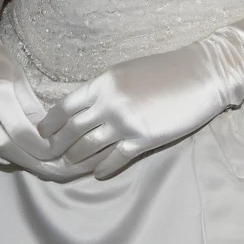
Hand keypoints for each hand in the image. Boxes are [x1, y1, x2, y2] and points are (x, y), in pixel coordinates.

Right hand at [0, 27, 110, 179]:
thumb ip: (33, 110)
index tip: (64, 153)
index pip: (23, 134)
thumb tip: (51, 138)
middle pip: (11, 150)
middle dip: (37, 162)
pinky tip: (25, 157)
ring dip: (24, 162)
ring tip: (47, 167)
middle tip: (60, 169)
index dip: (44, 148)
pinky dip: (7, 156)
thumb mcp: (19, 78)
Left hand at [38, 42, 226, 179]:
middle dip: (58, 146)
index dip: (50, 123)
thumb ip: (105, 89)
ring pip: (89, 148)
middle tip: (50, 156)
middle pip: (72, 131)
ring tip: (71, 165)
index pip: (65, 106)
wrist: (201, 75)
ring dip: (77, 159)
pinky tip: (98, 173)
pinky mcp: (143, 140)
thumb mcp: (128, 72)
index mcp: (103, 82)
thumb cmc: (166, 70)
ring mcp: (125, 123)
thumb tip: (85, 108)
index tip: (42, 133)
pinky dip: (103, 168)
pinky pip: (114, 160)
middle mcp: (109, 103)